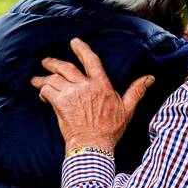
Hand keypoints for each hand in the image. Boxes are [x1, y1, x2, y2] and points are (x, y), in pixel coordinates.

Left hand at [31, 38, 153, 151]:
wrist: (93, 145)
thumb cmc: (110, 130)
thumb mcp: (127, 109)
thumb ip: (136, 91)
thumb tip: (150, 78)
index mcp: (102, 85)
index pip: (91, 60)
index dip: (81, 49)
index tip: (74, 42)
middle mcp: (85, 86)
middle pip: (65, 67)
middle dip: (53, 62)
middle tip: (46, 61)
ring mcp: (72, 93)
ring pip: (54, 78)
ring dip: (44, 78)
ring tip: (37, 79)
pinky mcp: (60, 103)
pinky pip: (48, 90)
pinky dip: (43, 91)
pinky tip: (42, 94)